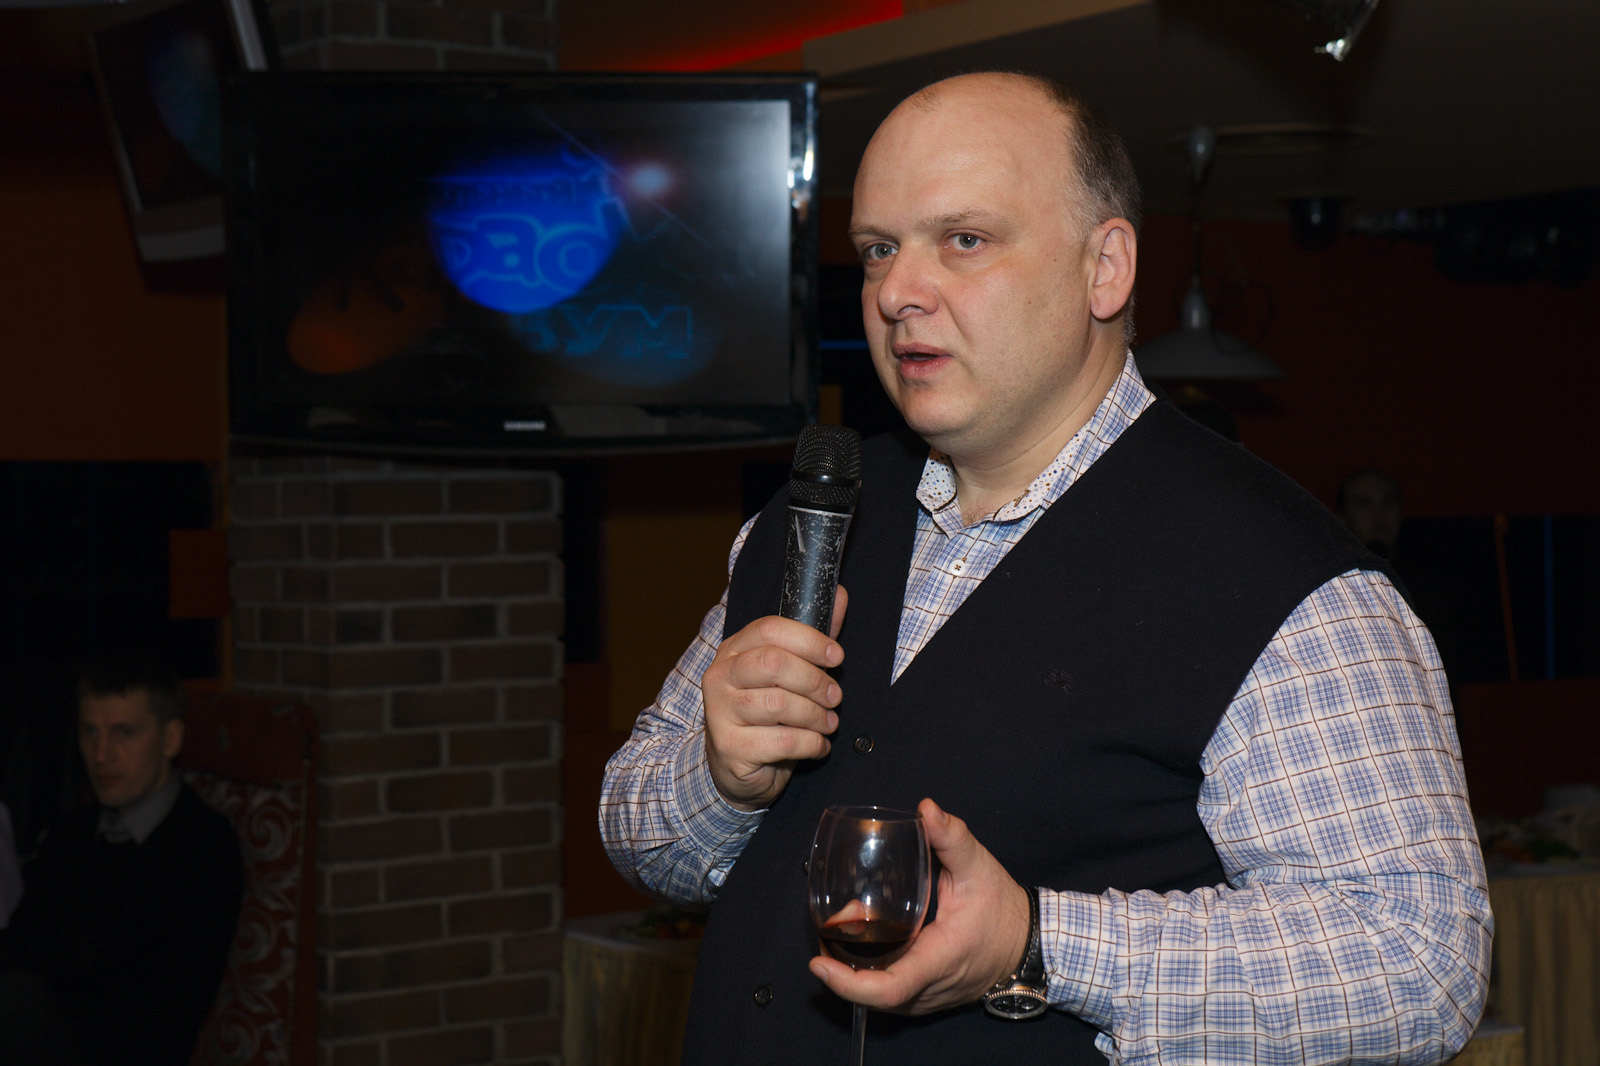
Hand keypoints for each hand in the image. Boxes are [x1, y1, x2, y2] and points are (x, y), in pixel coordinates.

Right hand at [702, 587, 847, 809]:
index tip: (837, 656)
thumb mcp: (787, 673)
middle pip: (773, 663)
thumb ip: (811, 637)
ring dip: (816, 715)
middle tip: (836, 697)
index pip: (770, 629)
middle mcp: (720, 676)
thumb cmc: (764, 715)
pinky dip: (811, 743)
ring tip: (828, 723)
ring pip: (779, 704)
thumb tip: (839, 595)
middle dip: (815, 680)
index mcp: (733, 650)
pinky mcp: (730, 747)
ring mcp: (720, 712)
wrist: (734, 766)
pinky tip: (818, 745)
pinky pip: (782, 741)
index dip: (810, 640)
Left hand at [808, 797, 1030, 1014]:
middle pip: (874, 999)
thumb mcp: (979, 867)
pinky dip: (868, 982)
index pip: (889, 987)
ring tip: (830, 947)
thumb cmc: (1002, 909)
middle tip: (820, 941)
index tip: (818, 965)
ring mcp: (929, 999)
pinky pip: (892, 999)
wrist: (1029, 945)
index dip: (848, 983)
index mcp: (940, 958)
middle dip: (840, 976)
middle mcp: (931, 987)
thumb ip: (951, 837)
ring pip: (880, 1003)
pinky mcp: (928, 999)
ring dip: (852, 980)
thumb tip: (926, 808)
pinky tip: (855, 957)